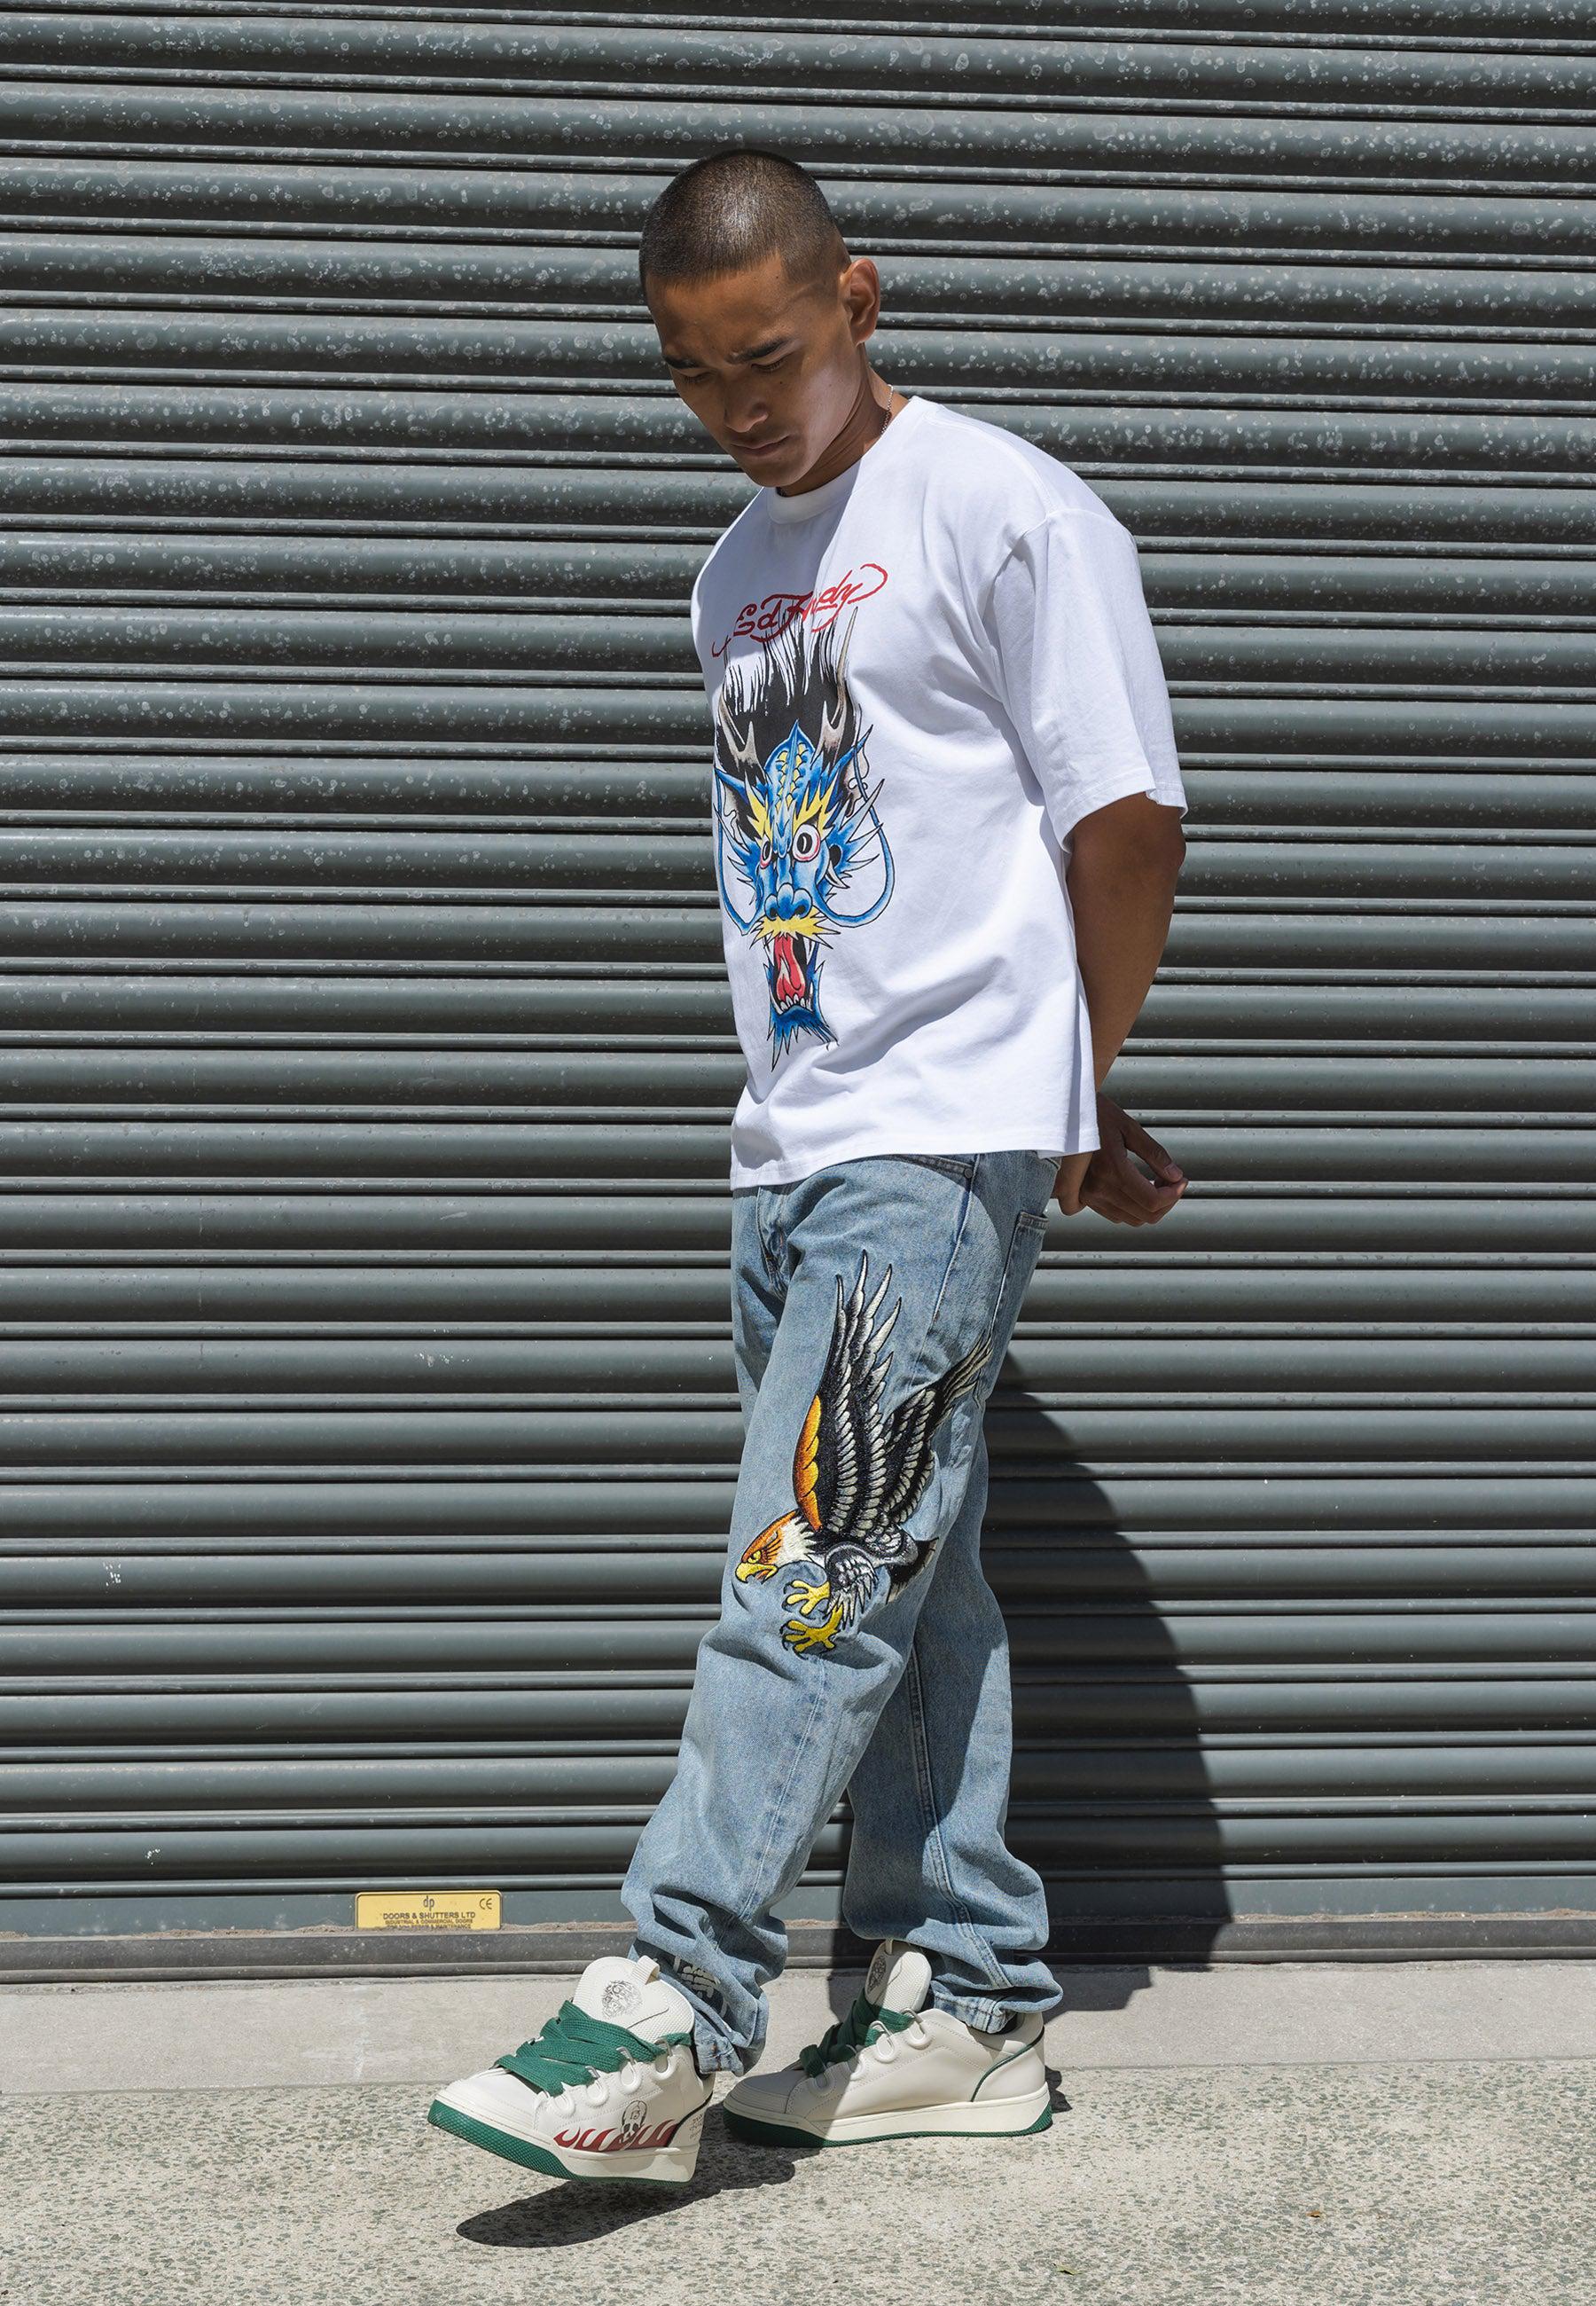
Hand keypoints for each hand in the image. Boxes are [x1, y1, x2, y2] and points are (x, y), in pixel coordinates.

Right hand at [1050, 1092, 1187, 1224]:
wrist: (1066, 1115)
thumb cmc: (1098, 1115)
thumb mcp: (1130, 1129)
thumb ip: (1156, 1155)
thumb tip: (1176, 1176)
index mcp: (1112, 1170)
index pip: (1153, 1200)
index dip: (1174, 1194)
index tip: (1182, 1180)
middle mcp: (1099, 1188)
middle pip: (1146, 1214)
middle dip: (1167, 1201)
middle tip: (1174, 1181)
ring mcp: (1090, 1196)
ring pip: (1133, 1219)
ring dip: (1152, 1207)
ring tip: (1158, 1182)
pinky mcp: (1086, 1197)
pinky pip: (1117, 1216)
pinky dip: (1135, 1208)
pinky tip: (1140, 1187)